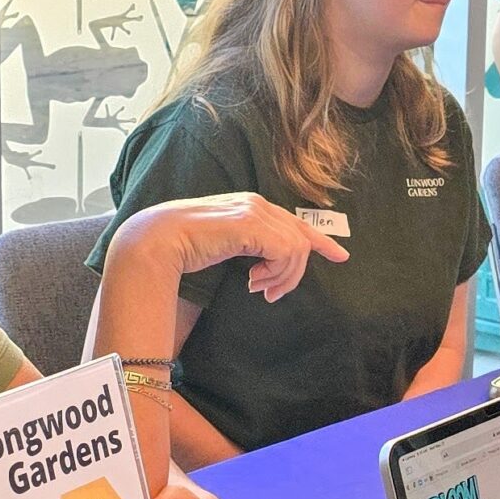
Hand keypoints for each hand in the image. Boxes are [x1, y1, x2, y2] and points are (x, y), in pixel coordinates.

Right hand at [134, 192, 345, 301]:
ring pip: (296, 249)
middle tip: (271, 295)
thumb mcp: (226, 246)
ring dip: (282, 277)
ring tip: (258, 288)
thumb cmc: (184, 247)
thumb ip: (249, 248)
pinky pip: (286, 252)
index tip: (341, 256)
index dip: (320, 240)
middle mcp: (257, 204)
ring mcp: (255, 211)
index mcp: (251, 206)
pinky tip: (254, 281)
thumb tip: (267, 267)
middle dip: (294, 272)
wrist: (158, 241)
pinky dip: (276, 272)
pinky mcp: (252, 225)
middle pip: (300, 238)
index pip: (296, 222)